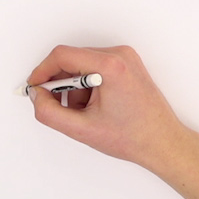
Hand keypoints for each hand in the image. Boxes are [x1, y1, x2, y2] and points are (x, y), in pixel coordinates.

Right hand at [27, 45, 189, 170]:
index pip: (62, 55)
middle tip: (63, 109)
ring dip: (76, 89)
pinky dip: (89, 87)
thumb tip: (36, 96)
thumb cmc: (133, 137)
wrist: (163, 143)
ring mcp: (126, 59)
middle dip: (62, 85)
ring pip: (83, 66)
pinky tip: (97, 108)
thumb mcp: (82, 129)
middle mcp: (120, 56)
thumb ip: (49, 112)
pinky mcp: (128, 66)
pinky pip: (96, 69)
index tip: (34, 88)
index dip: (42, 72)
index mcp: (111, 66)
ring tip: (87, 114)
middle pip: (72, 59)